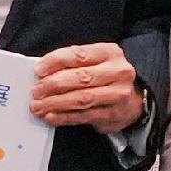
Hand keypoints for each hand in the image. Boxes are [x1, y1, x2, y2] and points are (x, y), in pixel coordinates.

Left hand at [32, 42, 147, 130]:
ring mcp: (117, 95)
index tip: (39, 70)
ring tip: (39, 106)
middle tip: (36, 91)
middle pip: (81, 78)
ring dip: (56, 103)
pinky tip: (51, 116)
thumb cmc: (107, 76)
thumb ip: (73, 63)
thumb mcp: (96, 61)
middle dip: (54, 85)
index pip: (79, 55)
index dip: (56, 61)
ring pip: (82, 99)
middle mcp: (118, 72)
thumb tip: (43, 72)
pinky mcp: (113, 114)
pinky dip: (64, 117)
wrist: (134, 97)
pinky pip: (84, 116)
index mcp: (110, 53)